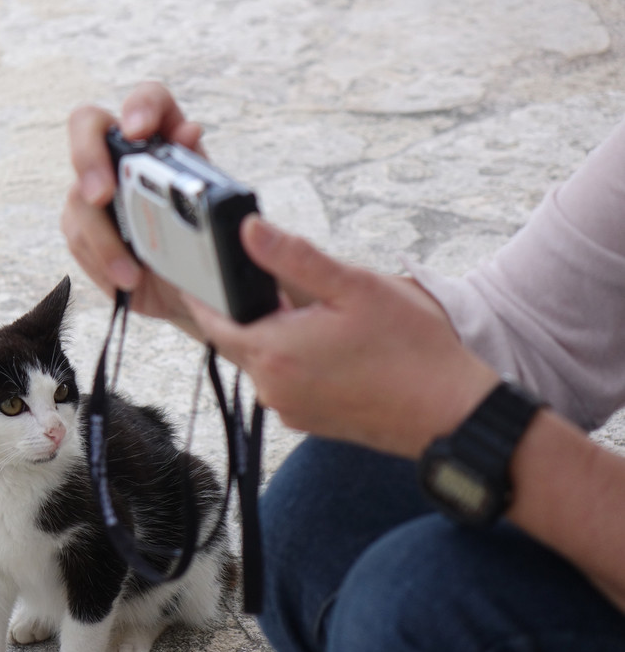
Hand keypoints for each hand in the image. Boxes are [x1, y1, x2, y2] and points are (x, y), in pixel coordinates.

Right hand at [61, 82, 205, 336]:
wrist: (193, 296)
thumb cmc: (209, 247)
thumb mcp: (217, 213)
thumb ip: (204, 171)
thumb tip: (189, 132)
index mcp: (166, 141)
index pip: (150, 102)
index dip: (141, 107)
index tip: (138, 131)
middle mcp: (125, 157)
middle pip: (88, 125)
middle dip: (89, 156)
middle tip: (102, 194)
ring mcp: (99, 191)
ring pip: (79, 196)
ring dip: (104, 237)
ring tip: (132, 273)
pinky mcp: (84, 227)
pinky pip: (78, 237)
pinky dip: (101, 260)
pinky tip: (125, 279)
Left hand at [184, 217, 499, 457]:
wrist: (451, 413)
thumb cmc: (410, 350)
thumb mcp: (353, 287)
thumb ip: (293, 258)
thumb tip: (248, 231)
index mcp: (273, 353)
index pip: (212, 319)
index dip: (203, 293)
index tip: (200, 270)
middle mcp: (272, 388)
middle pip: (237, 339)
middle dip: (245, 309)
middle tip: (269, 280)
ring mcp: (289, 409)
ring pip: (262, 361)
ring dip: (273, 334)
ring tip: (311, 310)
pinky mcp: (308, 421)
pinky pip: (285, 382)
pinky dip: (293, 359)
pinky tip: (328, 343)